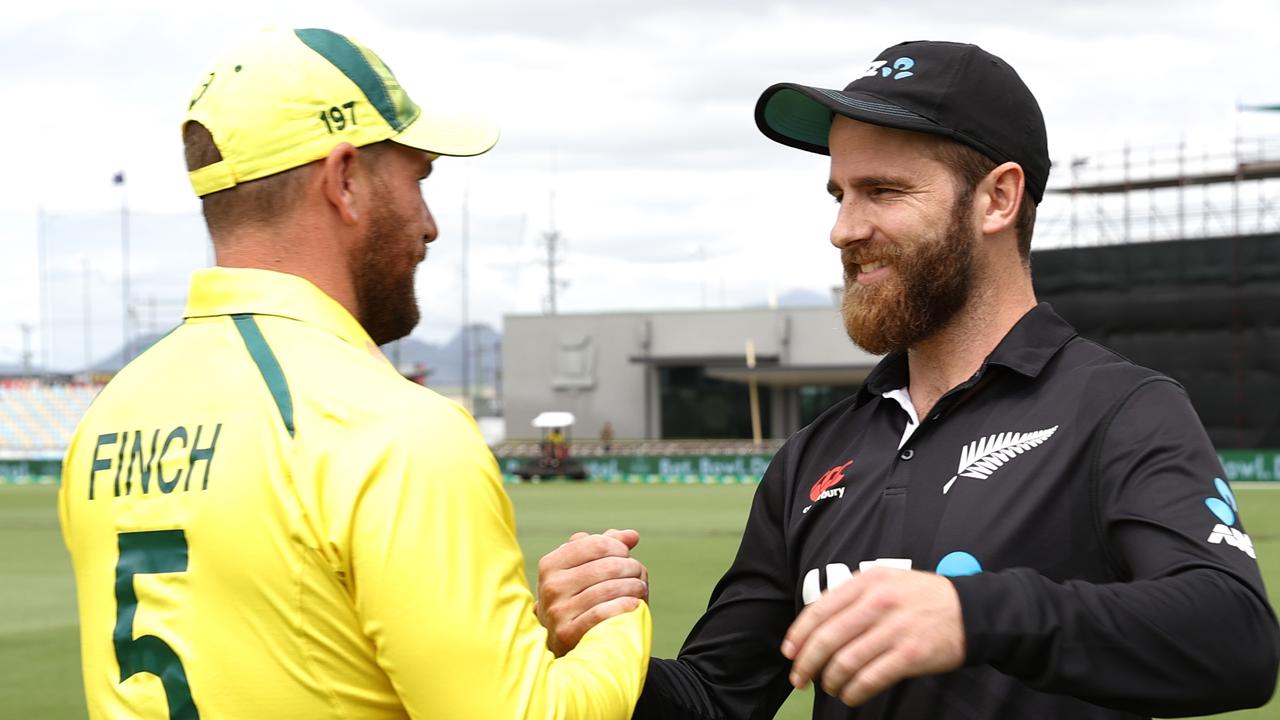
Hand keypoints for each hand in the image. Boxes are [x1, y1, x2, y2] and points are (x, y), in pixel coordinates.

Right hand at [535, 529, 648, 656]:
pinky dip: (622, 606)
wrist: (570, 643)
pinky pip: (600, 614)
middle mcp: (550, 586)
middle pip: (606, 566)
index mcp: (551, 564)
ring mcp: (556, 611)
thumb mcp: (588, 569)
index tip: (627, 555)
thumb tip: (632, 535)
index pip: (594, 544)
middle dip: (630, 567)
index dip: (618, 547)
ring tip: (641, 588)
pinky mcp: (566, 634)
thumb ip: (607, 547)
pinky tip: (635, 604)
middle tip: (639, 574)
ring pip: (607, 589)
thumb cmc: (582, 598)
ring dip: (633, 586)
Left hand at [781, 567, 964, 706]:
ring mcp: (894, 630)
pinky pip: (870, 678)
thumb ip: (852, 597)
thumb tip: (815, 627)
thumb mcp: (885, 581)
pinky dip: (854, 691)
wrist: (969, 610)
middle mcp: (878, 603)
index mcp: (866, 582)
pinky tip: (849, 695)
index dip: (799, 635)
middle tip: (800, 678)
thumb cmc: (920, 598)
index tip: (789, 652)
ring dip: (830, 680)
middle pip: (827, 638)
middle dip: (807, 663)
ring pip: (846, 662)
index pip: (819, 610)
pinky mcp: (910, 655)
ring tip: (829, 687)